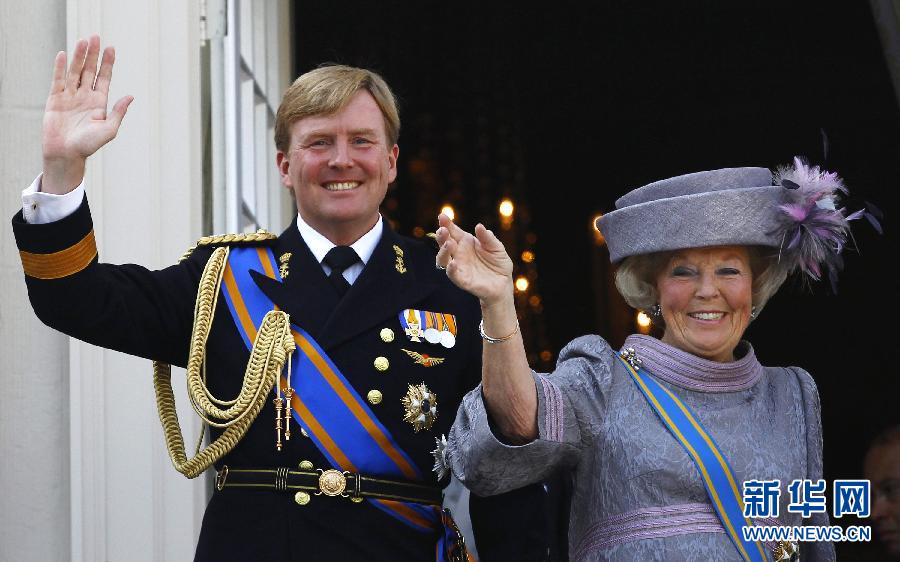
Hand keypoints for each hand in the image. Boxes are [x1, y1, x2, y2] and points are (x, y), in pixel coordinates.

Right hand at [42, 35, 133, 193]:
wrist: (66, 154)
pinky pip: (58, 80)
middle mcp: (85, 96)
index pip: (104, 78)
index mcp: (99, 102)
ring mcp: (70, 96)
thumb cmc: (88, 145)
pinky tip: (64, 55)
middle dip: (93, 55)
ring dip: (79, 57)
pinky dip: (61, 68)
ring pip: (75, 72)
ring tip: (83, 41)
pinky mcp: (55, 99)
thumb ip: (118, 112)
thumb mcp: (109, 129)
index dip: (108, 63)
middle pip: (89, 70)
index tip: (111, 48)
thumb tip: (130, 96)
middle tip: (96, 37)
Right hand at [435, 214, 513, 306]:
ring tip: (448, 243)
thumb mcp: (497, 247)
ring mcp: (459, 267)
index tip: (442, 216)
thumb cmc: (499, 264)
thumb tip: (479, 226)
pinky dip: (451, 269)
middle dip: (441, 236)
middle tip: (442, 229)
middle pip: (445, 243)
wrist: (504, 283)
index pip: (453, 232)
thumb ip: (488, 238)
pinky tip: (453, 263)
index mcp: (466, 243)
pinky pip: (453, 275)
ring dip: (443, 251)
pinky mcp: (462, 280)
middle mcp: (459, 254)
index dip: (447, 224)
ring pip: (443, 259)